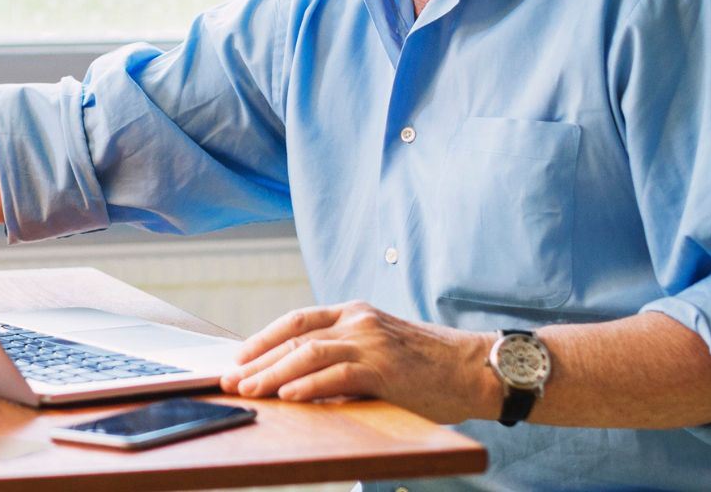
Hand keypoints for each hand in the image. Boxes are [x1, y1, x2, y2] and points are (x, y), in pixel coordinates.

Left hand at [218, 301, 498, 423]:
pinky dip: (308, 386)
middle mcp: (359, 320)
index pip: (297, 321)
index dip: (264, 338)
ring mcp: (371, 341)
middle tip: (231, 380)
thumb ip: (347, 357)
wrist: (478, 369)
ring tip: (249, 390)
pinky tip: (288, 397)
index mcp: (356, 313)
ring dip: (273, 374)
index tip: (239, 358)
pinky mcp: (385, 367)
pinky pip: (336, 375)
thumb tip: (303, 381)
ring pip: (308, 354)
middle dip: (258, 361)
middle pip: (295, 338)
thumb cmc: (431, 367)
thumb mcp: (383, 350)